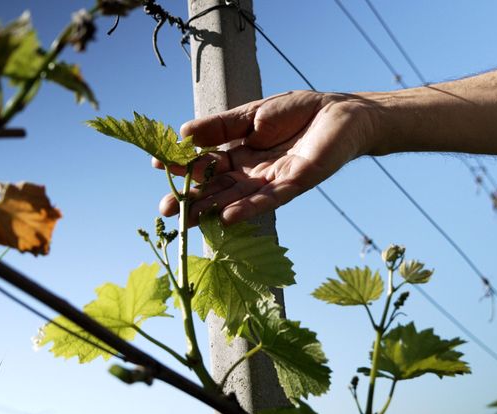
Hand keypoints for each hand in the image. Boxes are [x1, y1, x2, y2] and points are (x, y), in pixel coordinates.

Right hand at [154, 90, 381, 224]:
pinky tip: (227, 218)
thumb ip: (220, 126)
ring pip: (237, 198)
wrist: (340, 112)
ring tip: (187, 218)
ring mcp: (272, 180)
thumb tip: (182, 134)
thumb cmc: (298, 112)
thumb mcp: (251, 114)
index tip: (157, 165)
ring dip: (212, 208)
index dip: (183, 165)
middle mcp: (253, 172)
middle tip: (164, 210)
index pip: (206, 163)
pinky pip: (269, 199)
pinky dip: (248, 208)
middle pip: (217, 187)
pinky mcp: (295, 183)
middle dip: (191, 198)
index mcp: (240, 153)